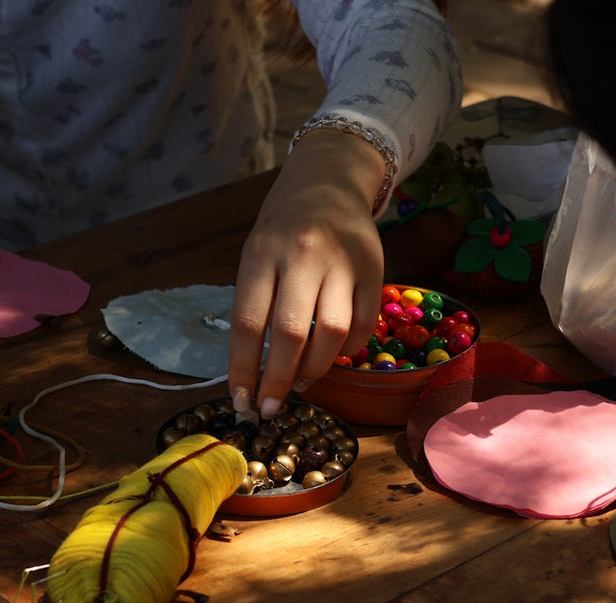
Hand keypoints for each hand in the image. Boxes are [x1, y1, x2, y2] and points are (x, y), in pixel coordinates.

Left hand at [228, 129, 385, 417]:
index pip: (248, 322)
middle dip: (278, 382)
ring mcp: (342, 262)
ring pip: (331, 334)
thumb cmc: (283, 229)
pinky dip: (346, 350)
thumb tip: (256, 373)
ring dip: (316, 370)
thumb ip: (257, 305)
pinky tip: (332, 353)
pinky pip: (362, 325)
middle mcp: (302, 256)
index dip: (243, 369)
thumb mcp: (256, 254)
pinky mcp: (374, 270)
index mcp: (262, 253)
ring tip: (302, 382)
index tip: (241, 401)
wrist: (328, 181)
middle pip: (290, 334)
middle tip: (271, 408)